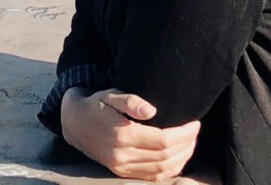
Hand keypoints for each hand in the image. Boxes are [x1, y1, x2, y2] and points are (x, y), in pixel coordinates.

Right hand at [60, 87, 200, 181]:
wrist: (74, 122)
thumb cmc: (96, 104)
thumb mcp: (110, 95)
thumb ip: (130, 101)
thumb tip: (152, 111)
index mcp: (122, 135)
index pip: (162, 141)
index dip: (183, 134)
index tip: (195, 123)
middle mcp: (122, 155)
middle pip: (165, 157)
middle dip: (186, 145)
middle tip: (196, 132)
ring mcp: (122, 166)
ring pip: (160, 170)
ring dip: (181, 159)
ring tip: (191, 144)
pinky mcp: (121, 172)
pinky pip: (151, 177)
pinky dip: (169, 170)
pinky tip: (177, 159)